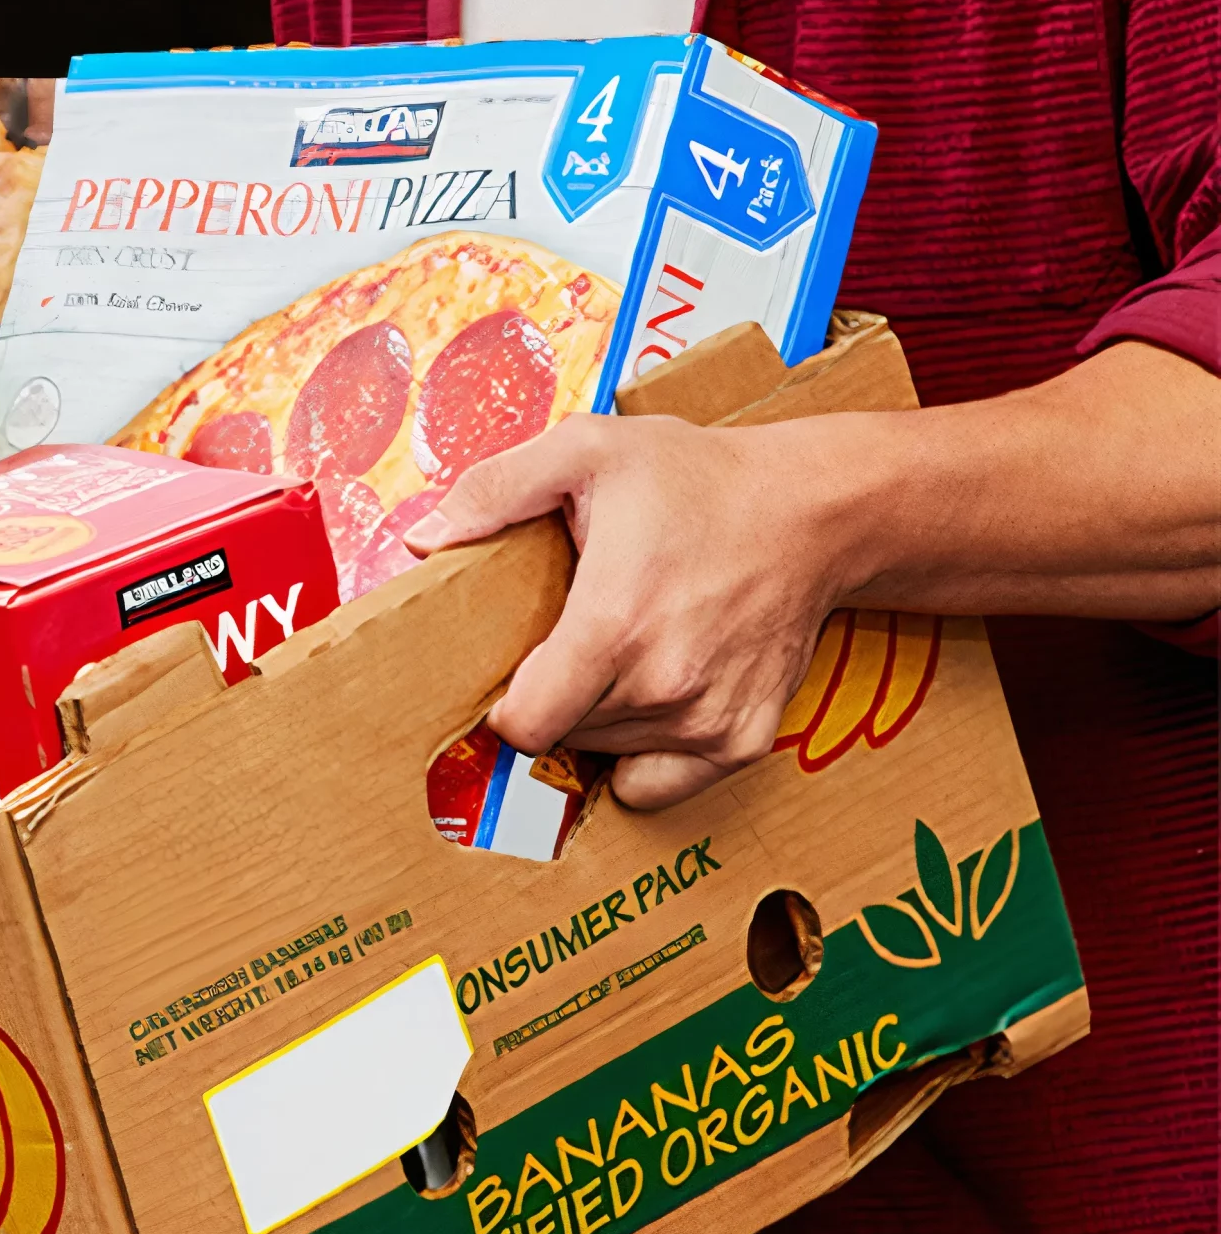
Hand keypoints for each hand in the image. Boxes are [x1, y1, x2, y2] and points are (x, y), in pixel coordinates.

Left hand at [404, 413, 864, 810]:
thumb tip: (422, 540)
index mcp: (613, 624)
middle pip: (561, 736)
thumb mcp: (584, 450)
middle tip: (568, 637)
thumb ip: (493, 491)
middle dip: (549, 696)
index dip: (502, 701)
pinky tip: (651, 691)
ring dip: (596, 718)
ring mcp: (709, 721)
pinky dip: (643, 754)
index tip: (510, 664)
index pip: (523, 724)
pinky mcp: (744, 741)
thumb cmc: (694, 478)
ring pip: (607, 755)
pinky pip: (660, 784)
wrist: (811, 510)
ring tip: (620, 648)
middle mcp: (663, 685)